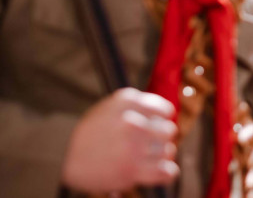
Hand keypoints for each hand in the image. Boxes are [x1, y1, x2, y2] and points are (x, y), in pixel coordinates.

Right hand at [61, 88, 178, 192]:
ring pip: (168, 151)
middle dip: (162, 138)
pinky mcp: (131, 170)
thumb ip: (139, 106)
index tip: (154, 126)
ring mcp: (132, 146)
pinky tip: (159, 171)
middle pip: (169, 130)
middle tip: (151, 143)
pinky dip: (167, 172)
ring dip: (161, 156)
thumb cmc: (91, 132)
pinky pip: (167, 171)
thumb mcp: (111, 107)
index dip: (162, 121)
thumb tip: (170, 115)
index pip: (166, 111)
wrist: (61, 156)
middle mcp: (132, 121)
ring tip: (147, 157)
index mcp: (127, 101)